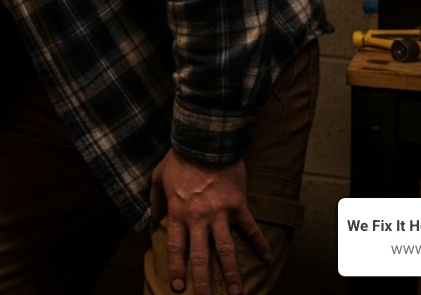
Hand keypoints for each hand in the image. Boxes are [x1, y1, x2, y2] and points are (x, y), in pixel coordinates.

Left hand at [150, 149, 269, 294]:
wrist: (205, 140)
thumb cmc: (179, 158)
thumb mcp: (158, 176)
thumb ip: (155, 200)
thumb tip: (153, 218)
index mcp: (178, 212)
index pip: (177, 247)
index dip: (177, 268)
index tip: (178, 287)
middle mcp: (199, 218)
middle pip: (201, 256)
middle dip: (202, 280)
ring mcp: (220, 213)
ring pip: (226, 249)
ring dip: (231, 272)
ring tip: (235, 293)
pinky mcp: (238, 205)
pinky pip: (250, 228)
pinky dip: (259, 243)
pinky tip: (267, 259)